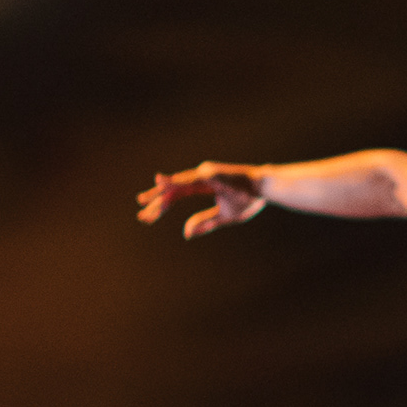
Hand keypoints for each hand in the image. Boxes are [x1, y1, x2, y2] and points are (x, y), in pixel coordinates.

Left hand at [138, 162, 266, 236]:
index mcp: (203, 185)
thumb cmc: (248, 199)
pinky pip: (192, 178)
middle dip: (156, 202)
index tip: (147, 217)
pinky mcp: (213, 173)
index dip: (161, 206)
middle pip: (173, 190)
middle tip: (141, 214)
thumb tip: (185, 232)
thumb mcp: (223, 215)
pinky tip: (163, 182)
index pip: (176, 195)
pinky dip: (177, 180)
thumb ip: (205, 222)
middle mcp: (201, 177)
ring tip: (144, 197)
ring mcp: (206, 173)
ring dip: (162, 190)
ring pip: (179, 183)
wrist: (265, 188)